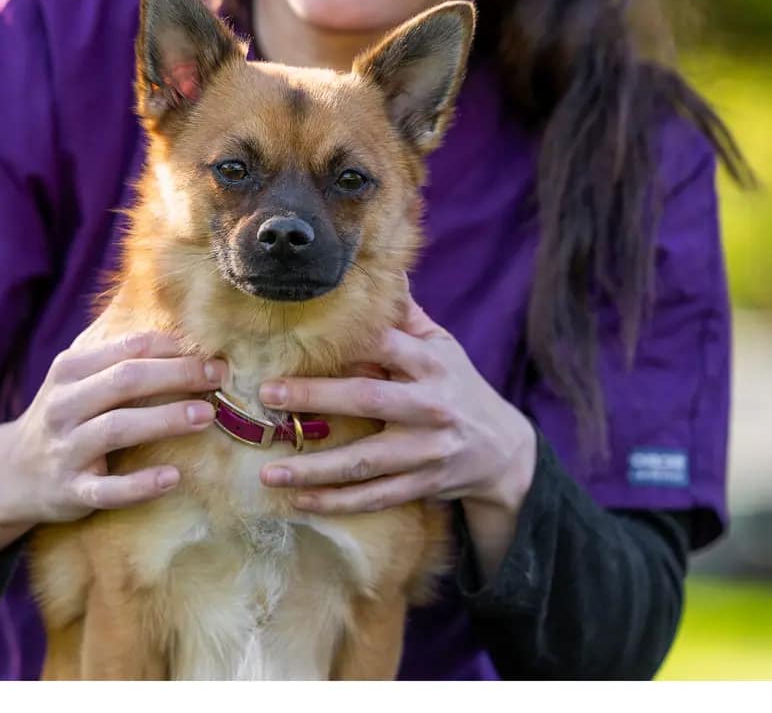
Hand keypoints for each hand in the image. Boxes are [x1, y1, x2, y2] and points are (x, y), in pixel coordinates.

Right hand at [0, 330, 224, 564]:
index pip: (126, 349)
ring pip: (117, 428)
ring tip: (206, 416)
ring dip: (165, 420)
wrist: (12, 473)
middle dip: (177, 375)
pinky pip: (107, 489)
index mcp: (69, 370)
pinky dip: (140, 484)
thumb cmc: (63, 415)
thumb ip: (112, 348)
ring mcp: (66, 449)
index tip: (211, 353)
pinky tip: (173, 477)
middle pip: (125, 381)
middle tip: (218, 377)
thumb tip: (163, 310)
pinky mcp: (71, 491)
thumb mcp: (75, 376)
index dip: (172, 348)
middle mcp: (64, 405)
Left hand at [256, 291, 535, 518]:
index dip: (346, 340)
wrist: (504, 451)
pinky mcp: (421, 485)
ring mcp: (426, 451)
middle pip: (368, 399)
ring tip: (270, 471)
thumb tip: (380, 269)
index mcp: (432, 364)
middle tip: (267, 393)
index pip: (386, 345)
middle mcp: (430, 407)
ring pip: (364, 462)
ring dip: (314, 468)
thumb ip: (406, 316)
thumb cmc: (458, 387)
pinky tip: (298, 500)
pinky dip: (335, 502)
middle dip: (316, 397)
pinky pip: (372, 497)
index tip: (300, 336)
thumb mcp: (442, 347)